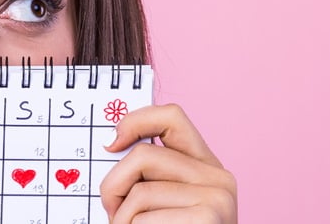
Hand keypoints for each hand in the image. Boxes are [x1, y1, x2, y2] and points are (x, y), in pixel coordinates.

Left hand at [101, 103, 236, 222]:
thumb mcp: (163, 203)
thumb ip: (149, 176)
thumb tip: (112, 145)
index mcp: (206, 166)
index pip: (171, 116)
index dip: (136, 121)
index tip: (111, 144)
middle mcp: (218, 177)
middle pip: (142, 156)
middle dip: (113, 186)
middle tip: (111, 212)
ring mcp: (217, 197)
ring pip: (139, 193)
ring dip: (121, 220)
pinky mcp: (208, 217)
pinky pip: (143, 219)